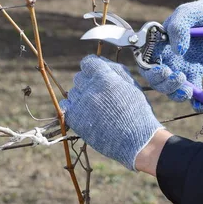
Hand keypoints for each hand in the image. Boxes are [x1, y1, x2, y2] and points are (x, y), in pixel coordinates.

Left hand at [60, 55, 163, 170]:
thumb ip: (115, 70)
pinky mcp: (75, 119)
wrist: (136, 141)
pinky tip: (84, 113)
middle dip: (88, 83)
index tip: (97, 74)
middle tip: (100, 94)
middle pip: (79, 77)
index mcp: (105, 78)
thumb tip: (101, 62)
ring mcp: (81, 104)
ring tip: (96, 107)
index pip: (88, 62)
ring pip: (73, 92)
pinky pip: (65, 106)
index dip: (93, 67)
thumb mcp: (132, 85)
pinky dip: (73, 108)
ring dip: (82, 96)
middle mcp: (90, 88)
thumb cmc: (137, 112)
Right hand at [139, 0, 202, 111]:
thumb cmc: (197, 13)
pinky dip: (197, 102)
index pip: (145, 62)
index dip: (150, 71)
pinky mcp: (194, 74)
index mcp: (157, 45)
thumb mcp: (187, 14)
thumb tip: (177, 50)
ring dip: (177, 94)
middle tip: (180, 77)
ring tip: (190, 90)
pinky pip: (193, 91)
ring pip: (171, 89)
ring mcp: (178, 68)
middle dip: (164, 84)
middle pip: (156, 79)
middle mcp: (165, 59)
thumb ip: (179, 28)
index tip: (164, 70)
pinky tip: (201, 106)